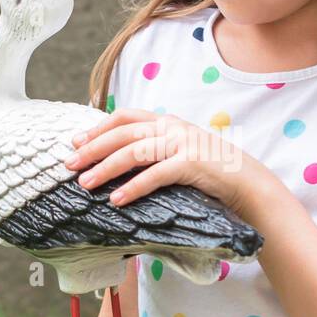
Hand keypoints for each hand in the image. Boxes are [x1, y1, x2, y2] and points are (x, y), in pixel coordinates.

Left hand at [64, 108, 272, 220]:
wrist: (247, 183)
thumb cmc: (211, 172)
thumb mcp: (181, 152)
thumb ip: (156, 149)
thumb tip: (120, 159)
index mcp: (168, 121)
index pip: (125, 116)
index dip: (97, 128)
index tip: (75, 142)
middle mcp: (172, 127)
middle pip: (123, 133)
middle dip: (92, 149)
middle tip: (69, 165)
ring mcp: (182, 144)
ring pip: (134, 152)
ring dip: (106, 168)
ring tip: (86, 184)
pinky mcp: (192, 164)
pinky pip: (155, 174)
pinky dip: (133, 187)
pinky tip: (116, 200)